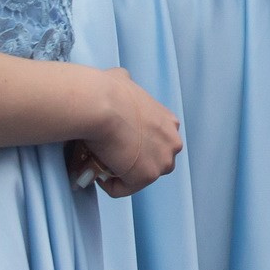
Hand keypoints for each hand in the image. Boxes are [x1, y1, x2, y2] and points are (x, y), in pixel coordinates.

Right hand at [70, 68, 182, 196]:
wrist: (102, 105)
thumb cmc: (107, 91)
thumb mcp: (123, 80)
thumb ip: (126, 85)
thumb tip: (118, 80)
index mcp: (169, 122)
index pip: (157, 142)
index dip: (135, 145)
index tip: (116, 143)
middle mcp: (173, 143)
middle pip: (152, 162)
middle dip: (131, 161)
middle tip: (107, 155)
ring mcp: (162, 161)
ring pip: (138, 177)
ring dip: (119, 173)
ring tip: (99, 162)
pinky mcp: (147, 177)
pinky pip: (122, 188)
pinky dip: (107, 184)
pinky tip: (96, 171)